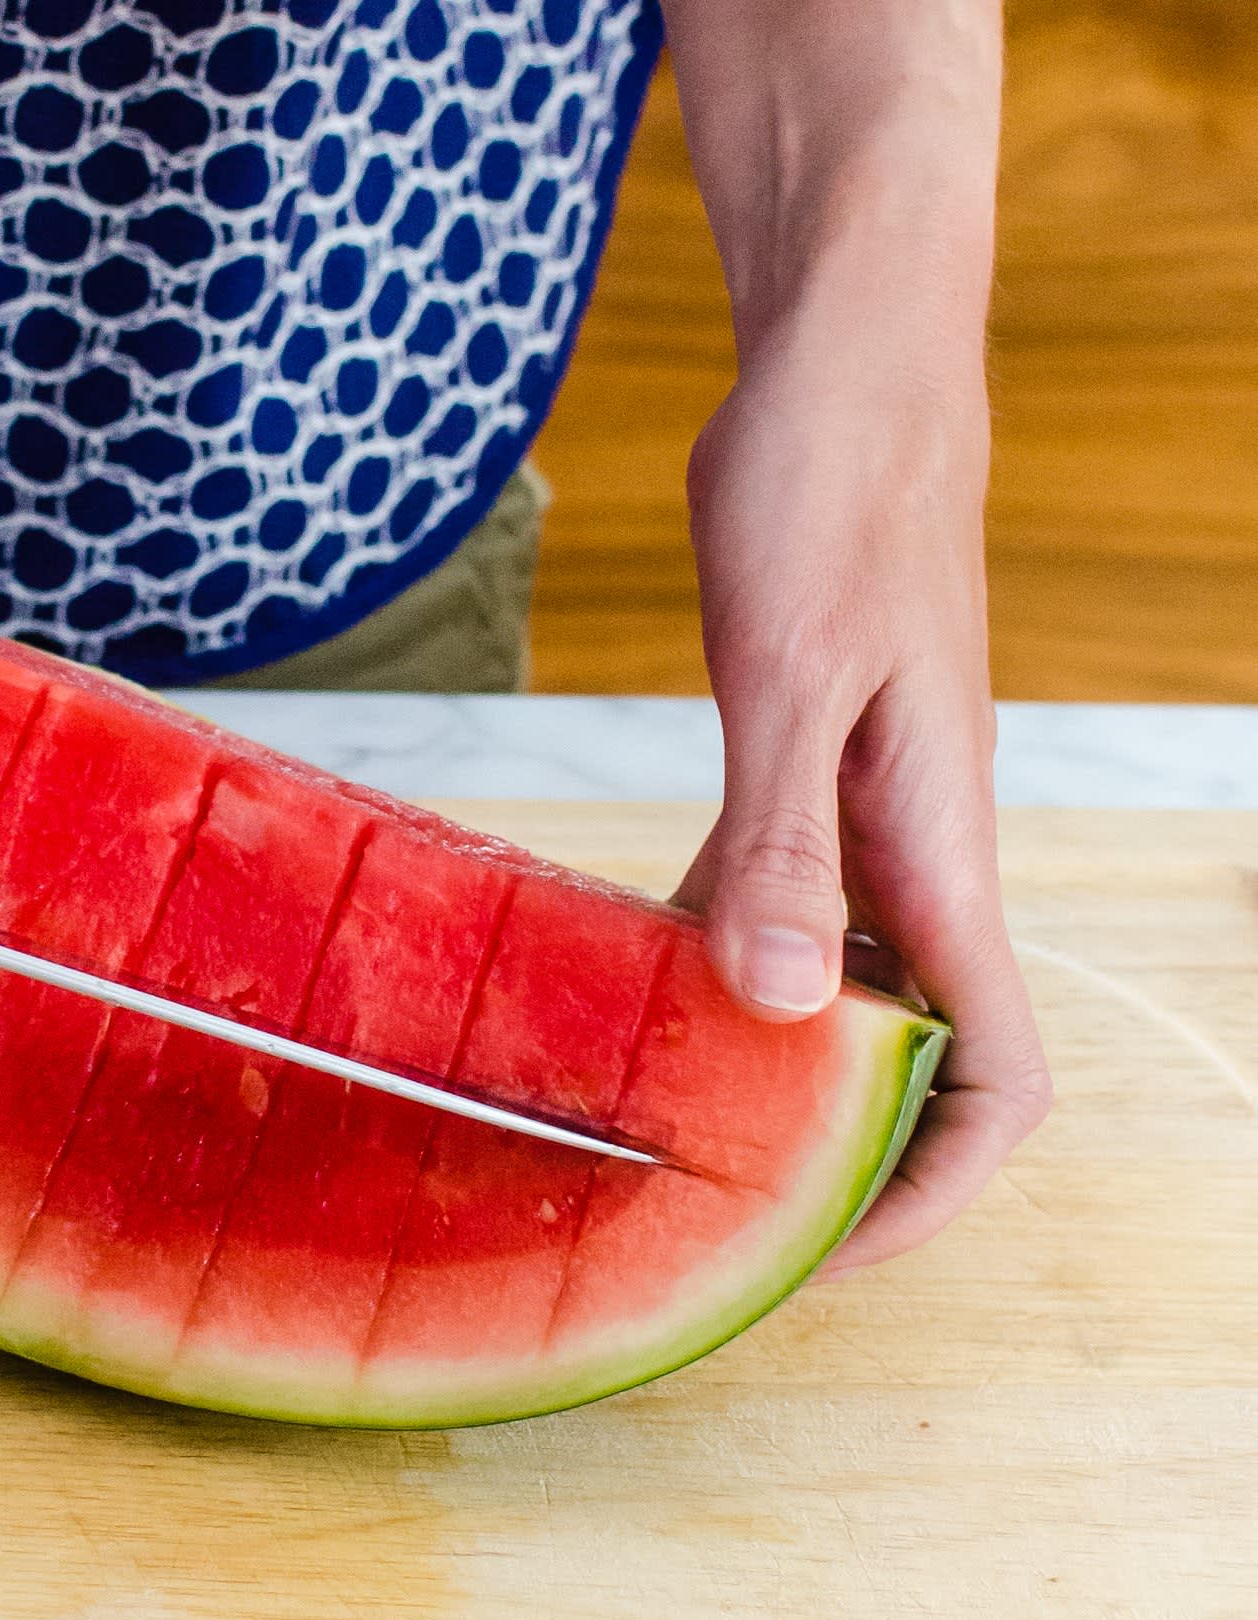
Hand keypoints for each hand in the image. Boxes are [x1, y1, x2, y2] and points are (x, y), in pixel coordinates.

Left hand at [673, 296, 1049, 1272]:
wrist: (847, 363)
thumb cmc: (831, 491)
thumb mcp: (786, 671)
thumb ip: (783, 843)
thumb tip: (785, 1012)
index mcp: (940, 848)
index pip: (994, 1077)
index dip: (924, 1190)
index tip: (818, 1256)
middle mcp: (921, 848)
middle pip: (918, 1058)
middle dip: (829, 1155)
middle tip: (700, 1219)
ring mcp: (872, 805)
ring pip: (842, 983)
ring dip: (765, 1060)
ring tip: (649, 1125)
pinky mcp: (815, 755)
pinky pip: (782, 897)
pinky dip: (720, 952)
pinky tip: (625, 973)